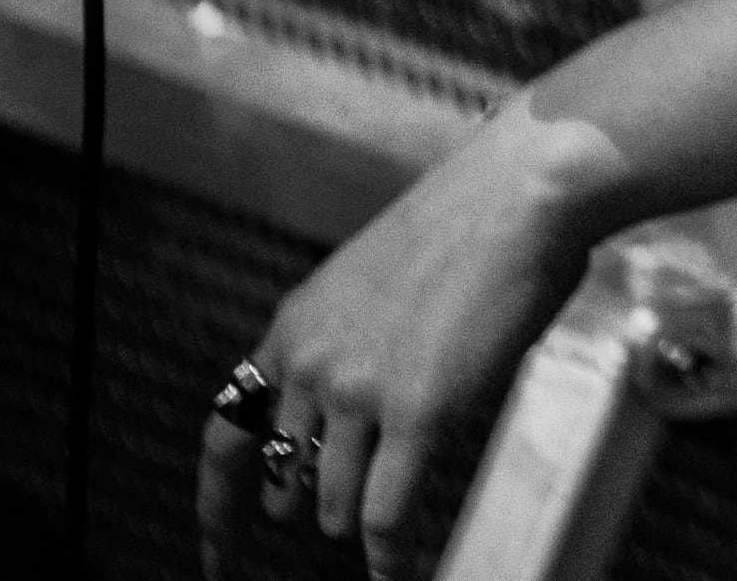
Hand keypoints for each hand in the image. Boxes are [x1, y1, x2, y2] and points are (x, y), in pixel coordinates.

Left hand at [201, 111, 593, 573]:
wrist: (518, 194)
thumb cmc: (468, 230)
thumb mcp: (368, 285)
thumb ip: (343, 347)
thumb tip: (345, 423)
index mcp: (292, 329)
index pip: (226, 439)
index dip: (218, 507)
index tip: (219, 553)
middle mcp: (310, 365)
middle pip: (288, 480)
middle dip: (317, 500)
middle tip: (353, 503)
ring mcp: (359, 391)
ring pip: (335, 506)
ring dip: (363, 517)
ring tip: (394, 521)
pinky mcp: (418, 411)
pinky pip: (386, 516)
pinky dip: (391, 556)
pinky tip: (401, 570)